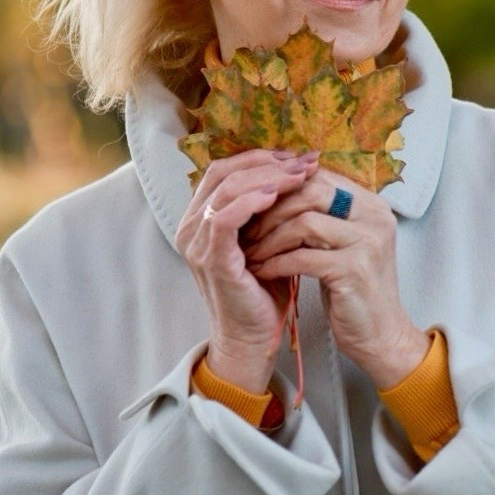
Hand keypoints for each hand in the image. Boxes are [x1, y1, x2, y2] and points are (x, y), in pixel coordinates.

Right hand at [175, 148, 318, 391]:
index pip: (223, 170)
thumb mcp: (265, 240)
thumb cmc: (262, 291)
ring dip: (266, 176)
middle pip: (222, 172)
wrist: (253, 338)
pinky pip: (224, 218)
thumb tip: (299, 171)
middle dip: (266, 161)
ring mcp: (197, 244)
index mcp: (200, 219)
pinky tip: (278, 195)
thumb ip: (268, 209)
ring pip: (224, 189)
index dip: (258, 157)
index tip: (296, 156)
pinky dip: (251, 201)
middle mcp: (191, 227)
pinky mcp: (211, 259)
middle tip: (303, 160)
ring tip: (299, 174)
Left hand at [243, 170, 428, 389]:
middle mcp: (375, 217)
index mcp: (371, 204)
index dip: (281, 188)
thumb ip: (320, 215)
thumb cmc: (353, 289)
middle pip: (310, 191)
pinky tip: (263, 270)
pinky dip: (276, 263)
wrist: (380, 335)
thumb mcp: (339, 244)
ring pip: (304, 222)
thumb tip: (273, 190)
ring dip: (270, 238)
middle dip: (271, 210)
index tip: (254, 205)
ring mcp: (368, 242)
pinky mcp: (355, 271)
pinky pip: (303, 257)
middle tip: (246, 227)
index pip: (318, 177)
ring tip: (251, 251)